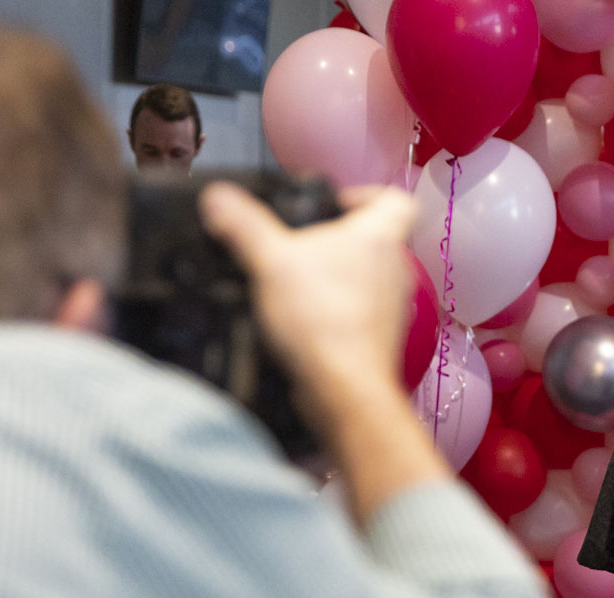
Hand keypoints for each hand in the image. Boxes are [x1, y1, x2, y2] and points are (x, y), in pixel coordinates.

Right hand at [198, 182, 416, 420]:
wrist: (346, 387)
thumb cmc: (319, 317)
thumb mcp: (270, 261)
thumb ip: (243, 224)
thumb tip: (217, 196)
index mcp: (380, 237)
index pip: (396, 200)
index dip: (368, 193)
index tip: (335, 203)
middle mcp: (396, 269)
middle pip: (378, 239)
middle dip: (341, 238)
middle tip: (302, 243)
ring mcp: (393, 307)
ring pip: (370, 277)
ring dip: (340, 275)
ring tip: (298, 280)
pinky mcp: (382, 338)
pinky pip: (363, 311)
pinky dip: (339, 308)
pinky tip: (304, 318)